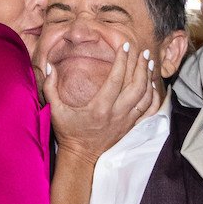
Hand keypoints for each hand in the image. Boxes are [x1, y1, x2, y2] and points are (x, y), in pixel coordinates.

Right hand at [43, 39, 156, 161]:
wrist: (81, 157)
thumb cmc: (68, 132)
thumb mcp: (55, 110)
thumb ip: (50, 87)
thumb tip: (49, 66)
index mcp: (99, 107)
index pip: (116, 78)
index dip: (122, 60)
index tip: (125, 46)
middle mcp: (116, 114)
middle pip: (135, 85)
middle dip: (140, 65)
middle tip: (142, 51)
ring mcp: (126, 121)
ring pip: (144, 97)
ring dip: (148, 78)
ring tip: (148, 63)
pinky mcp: (131, 127)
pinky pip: (148, 111)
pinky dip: (153, 97)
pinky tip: (153, 85)